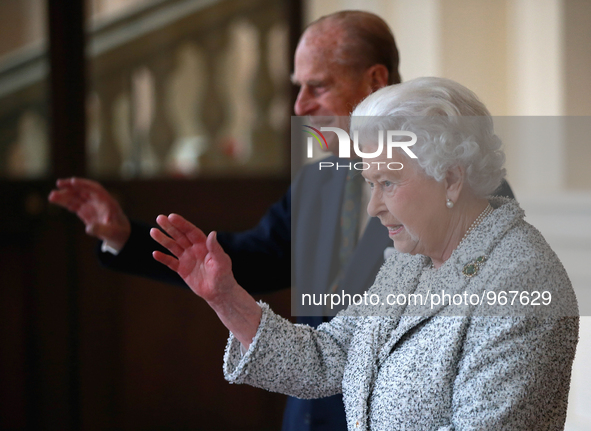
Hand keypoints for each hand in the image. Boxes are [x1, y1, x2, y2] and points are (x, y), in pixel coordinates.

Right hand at [48, 177, 130, 249]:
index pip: (95, 189)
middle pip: (84, 190)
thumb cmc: (119, 233)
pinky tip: (56, 200)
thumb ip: (101, 230)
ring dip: (65, 195)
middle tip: (58, 183)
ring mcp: (91, 206)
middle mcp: (98, 202)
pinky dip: (65, 202)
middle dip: (71, 186)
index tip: (73, 181)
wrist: (120, 236)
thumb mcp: (113, 233)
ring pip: (77, 197)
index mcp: (108, 202)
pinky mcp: (86, 212)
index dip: (84, 184)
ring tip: (51, 196)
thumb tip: (89, 228)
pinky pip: (74, 205)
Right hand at [150, 214, 261, 346]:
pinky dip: (163, 258)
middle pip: (180, 236)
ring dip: (163, 239)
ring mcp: (187, 259)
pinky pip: (170, 262)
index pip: (191, 231)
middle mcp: (194, 249)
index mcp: (204, 245)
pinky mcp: (182, 270)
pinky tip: (155, 253)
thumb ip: (215, 248)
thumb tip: (212, 233)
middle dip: (170, 227)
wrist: (219, 293)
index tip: (172, 216)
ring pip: (173, 247)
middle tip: (159, 218)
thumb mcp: (221, 261)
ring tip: (153, 231)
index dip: (181, 224)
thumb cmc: (224, 276)